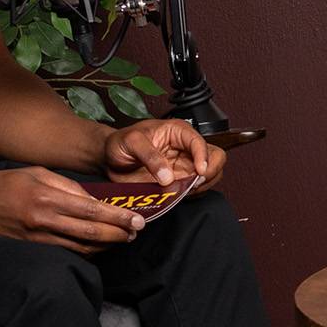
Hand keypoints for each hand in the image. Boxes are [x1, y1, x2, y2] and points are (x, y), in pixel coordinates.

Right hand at [0, 165, 142, 249]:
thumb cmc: (4, 185)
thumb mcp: (36, 173)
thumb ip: (68, 185)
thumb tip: (95, 200)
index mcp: (46, 197)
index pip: (92, 210)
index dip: (117, 217)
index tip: (136, 220)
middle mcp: (44, 221)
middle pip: (91, 233)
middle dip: (118, 234)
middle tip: (136, 231)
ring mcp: (39, 239)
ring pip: (82, 247)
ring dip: (107, 245)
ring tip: (123, 237)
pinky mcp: (34, 249)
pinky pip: (68, 252)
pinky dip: (88, 250)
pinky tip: (99, 245)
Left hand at [105, 117, 222, 187]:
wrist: (111, 159)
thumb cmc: (120, 143)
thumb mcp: (131, 142)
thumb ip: (150, 156)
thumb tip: (168, 177)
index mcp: (178, 131)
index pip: (200, 142)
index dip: (204, 157)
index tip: (199, 172)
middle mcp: (186, 148)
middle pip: (215, 158)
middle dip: (210, 172)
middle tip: (195, 184)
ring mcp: (185, 166)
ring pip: (210, 176)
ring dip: (202, 186)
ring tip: (183, 190)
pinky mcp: (181, 182)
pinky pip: (196, 190)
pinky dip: (192, 195)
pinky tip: (178, 194)